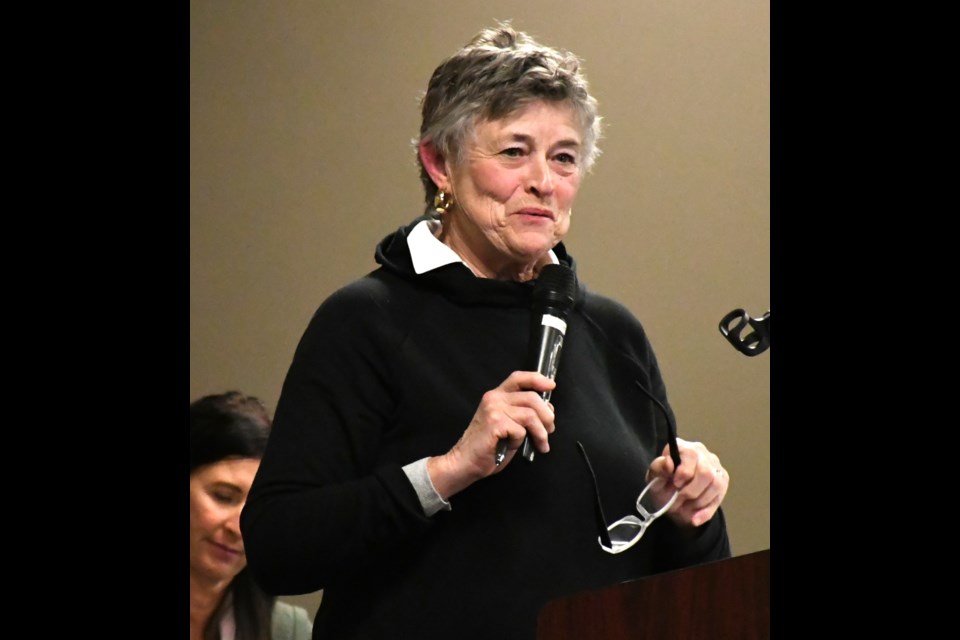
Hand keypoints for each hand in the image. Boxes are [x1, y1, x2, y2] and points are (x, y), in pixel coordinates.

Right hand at [427, 371, 555, 497]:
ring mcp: (494, 409)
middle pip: (531, 397)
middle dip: (547, 416)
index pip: (518, 378)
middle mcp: (494, 398)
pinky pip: (521, 430)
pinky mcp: (495, 423)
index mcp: (496, 396)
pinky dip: (521, 442)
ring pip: (531, 415)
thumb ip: (523, 413)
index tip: (551, 386)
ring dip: (541, 433)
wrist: (465, 462)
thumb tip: (547, 409)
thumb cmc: (487, 447)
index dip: (537, 379)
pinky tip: (511, 447)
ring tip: (542, 444)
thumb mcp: (508, 425)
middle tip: (550, 430)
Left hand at [645, 437, 728, 527]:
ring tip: (684, 507)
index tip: (675, 484)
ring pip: (715, 484)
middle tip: (677, 500)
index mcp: (684, 447)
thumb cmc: (662, 485)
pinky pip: (719, 498)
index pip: (691, 454)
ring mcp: (715, 467)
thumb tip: (668, 462)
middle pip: (706, 472)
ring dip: (698, 501)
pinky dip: (705, 512)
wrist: (672, 501)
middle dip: (690, 491)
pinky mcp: (722, 481)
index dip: (684, 471)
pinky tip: (695, 519)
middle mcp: (702, 453)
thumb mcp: (654, 478)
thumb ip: (658, 468)